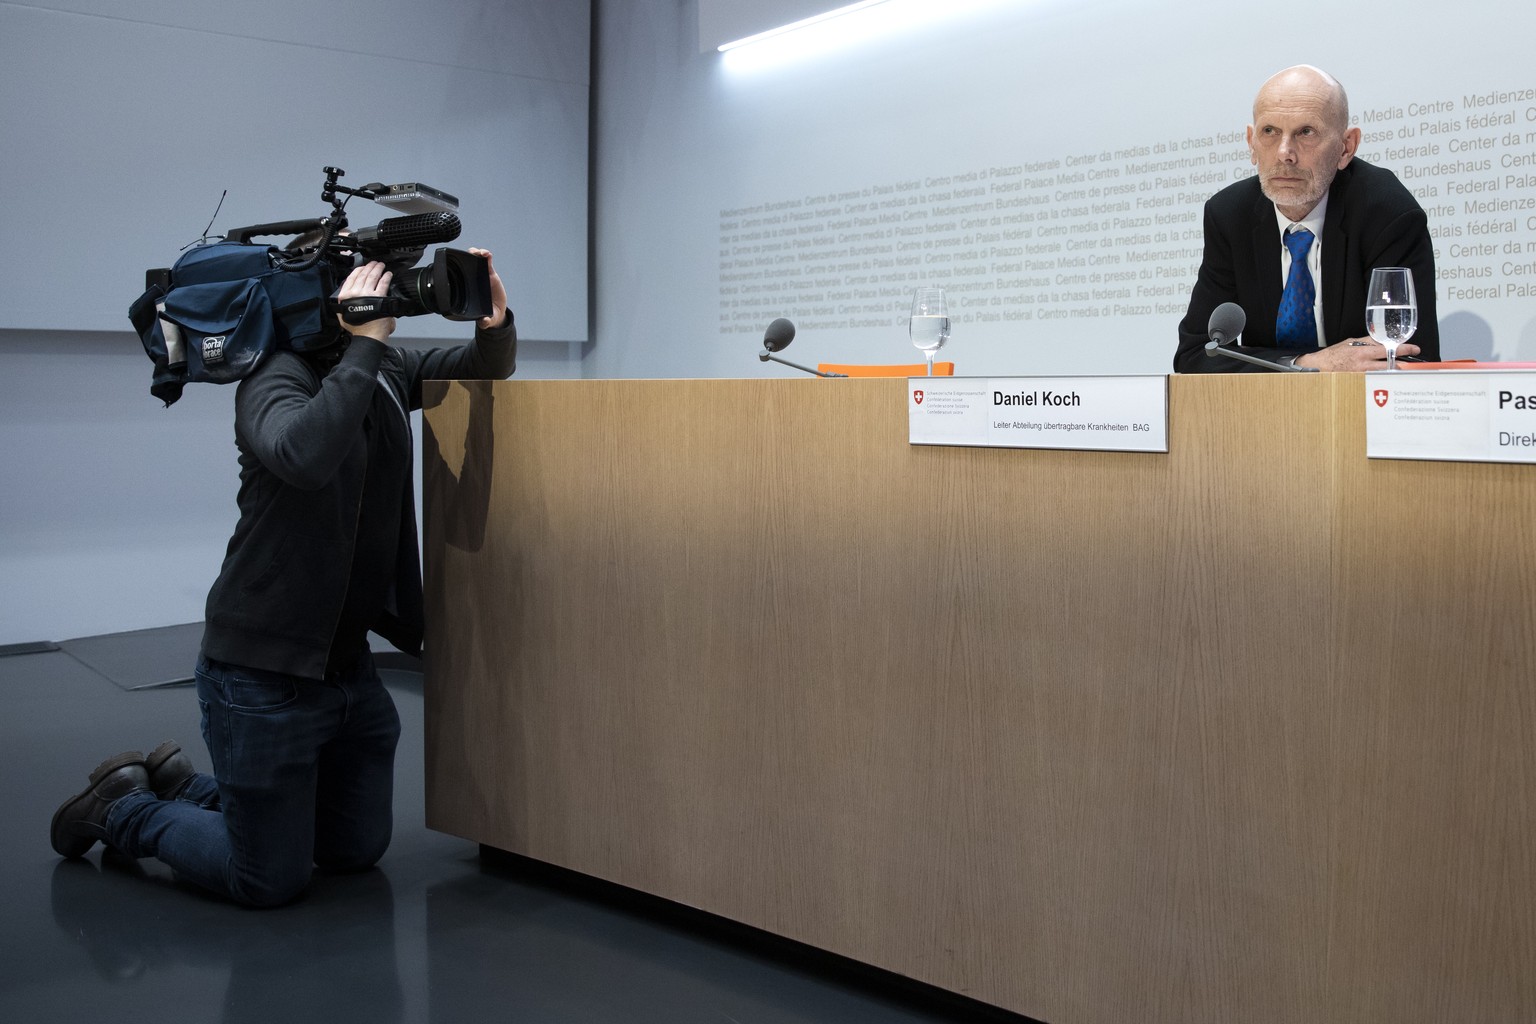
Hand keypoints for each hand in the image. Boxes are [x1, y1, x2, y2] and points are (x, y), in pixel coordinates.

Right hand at [335, 261, 396, 341]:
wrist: (367, 335)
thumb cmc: (357, 328)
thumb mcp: (343, 315)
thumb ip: (344, 304)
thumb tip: (347, 297)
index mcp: (345, 296)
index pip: (351, 278)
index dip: (358, 270)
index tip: (362, 267)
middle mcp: (355, 293)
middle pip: (363, 275)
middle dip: (369, 267)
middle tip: (374, 263)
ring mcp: (367, 294)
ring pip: (373, 277)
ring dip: (378, 269)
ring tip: (381, 266)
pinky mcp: (379, 297)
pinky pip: (383, 283)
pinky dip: (386, 277)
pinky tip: (388, 274)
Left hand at [467, 247, 508, 329]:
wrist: (497, 312)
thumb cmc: (488, 314)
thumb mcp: (488, 319)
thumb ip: (485, 321)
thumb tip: (483, 322)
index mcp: (469, 288)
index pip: (461, 275)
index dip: (459, 268)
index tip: (460, 263)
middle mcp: (472, 280)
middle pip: (466, 264)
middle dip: (467, 256)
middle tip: (471, 254)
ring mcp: (481, 275)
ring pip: (476, 260)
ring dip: (477, 253)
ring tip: (481, 253)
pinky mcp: (490, 273)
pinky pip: (487, 261)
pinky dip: (487, 256)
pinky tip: (487, 255)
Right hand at [1295, 337, 1419, 371]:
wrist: (1319, 366)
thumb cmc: (1333, 354)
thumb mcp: (1351, 343)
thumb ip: (1367, 342)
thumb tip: (1381, 341)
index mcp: (1363, 350)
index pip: (1388, 348)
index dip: (1404, 348)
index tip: (1414, 349)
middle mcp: (1364, 363)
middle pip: (1390, 363)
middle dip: (1403, 363)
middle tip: (1410, 363)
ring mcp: (1362, 374)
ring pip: (1384, 373)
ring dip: (1393, 372)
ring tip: (1400, 371)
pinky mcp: (1359, 381)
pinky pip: (1375, 380)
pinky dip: (1382, 378)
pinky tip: (1386, 379)